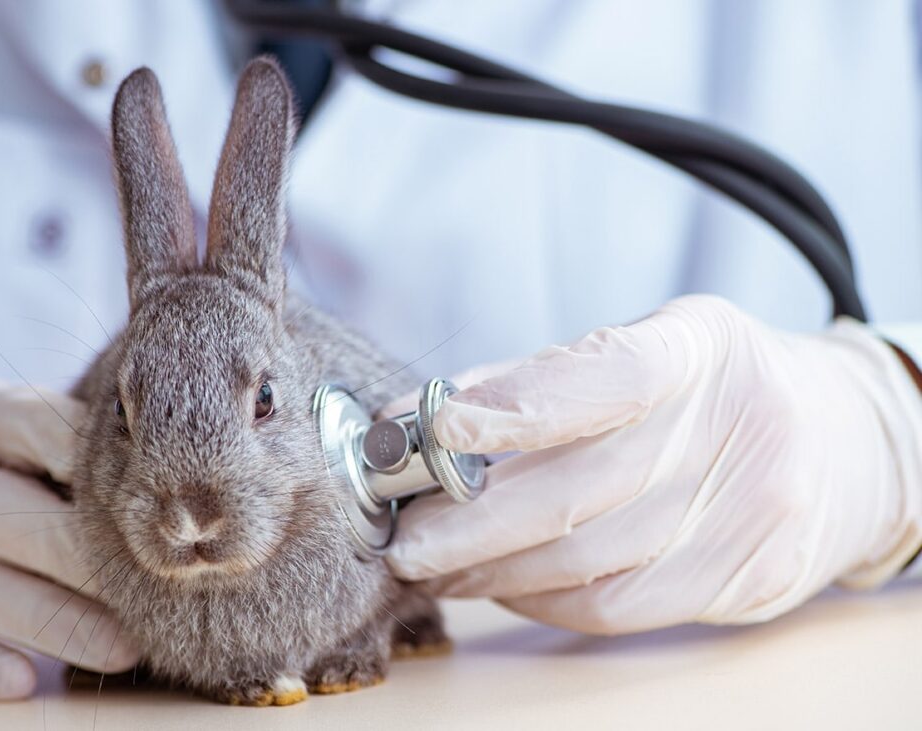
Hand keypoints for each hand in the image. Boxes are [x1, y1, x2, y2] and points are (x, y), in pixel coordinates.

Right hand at [0, 380, 137, 698]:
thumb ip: (58, 438)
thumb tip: (156, 476)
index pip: (37, 429)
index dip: (98, 466)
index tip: (158, 503)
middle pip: (13, 518)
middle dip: (90, 561)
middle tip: (158, 591)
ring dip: (54, 624)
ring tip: (124, 648)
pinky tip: (22, 679)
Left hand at [385, 296, 921, 632]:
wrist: (844, 441)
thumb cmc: (718, 387)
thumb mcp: (654, 346)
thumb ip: (551, 377)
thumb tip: (435, 416)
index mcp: (699, 349)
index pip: (606, 377)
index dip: (516, 403)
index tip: (436, 425)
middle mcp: (733, 428)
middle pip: (577, 492)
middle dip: (470, 521)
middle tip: (405, 536)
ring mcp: (747, 512)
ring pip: (586, 562)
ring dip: (492, 569)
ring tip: (437, 563)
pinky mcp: (744, 579)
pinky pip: (616, 606)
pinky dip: (542, 598)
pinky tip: (504, 583)